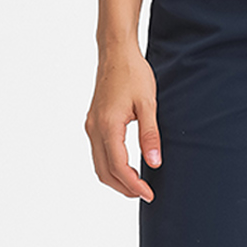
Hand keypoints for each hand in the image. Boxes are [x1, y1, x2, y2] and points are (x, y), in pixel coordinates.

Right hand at [84, 44, 161, 202]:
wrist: (116, 52)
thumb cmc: (133, 73)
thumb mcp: (148, 104)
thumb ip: (150, 135)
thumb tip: (154, 163)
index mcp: (108, 126)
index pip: (118, 167)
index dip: (133, 185)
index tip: (149, 194)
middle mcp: (94, 129)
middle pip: (105, 172)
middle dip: (124, 188)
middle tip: (144, 194)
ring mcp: (91, 126)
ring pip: (99, 165)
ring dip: (116, 179)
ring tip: (137, 185)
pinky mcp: (93, 123)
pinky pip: (98, 153)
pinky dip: (111, 167)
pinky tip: (127, 168)